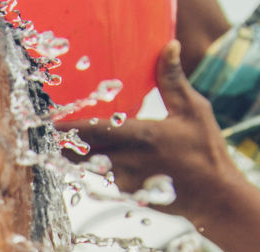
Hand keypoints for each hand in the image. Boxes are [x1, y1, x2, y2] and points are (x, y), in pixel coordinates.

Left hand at [58, 40, 245, 229]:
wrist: (216, 197)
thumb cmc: (206, 151)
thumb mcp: (193, 111)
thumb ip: (172, 80)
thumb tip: (169, 46)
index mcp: (139, 136)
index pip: (89, 131)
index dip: (63, 128)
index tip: (46, 121)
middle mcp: (125, 161)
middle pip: (78, 151)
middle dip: (59, 141)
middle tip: (44, 130)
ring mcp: (123, 180)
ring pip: (86, 165)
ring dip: (72, 153)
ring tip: (57, 141)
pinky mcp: (125, 193)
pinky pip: (100, 176)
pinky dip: (90, 165)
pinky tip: (86, 155)